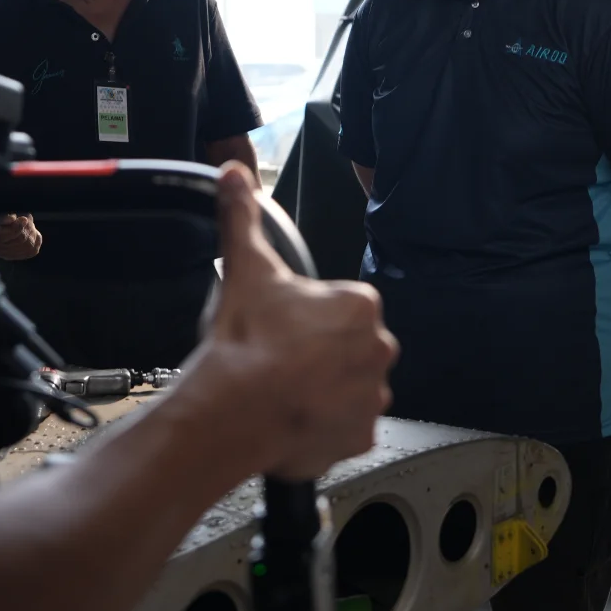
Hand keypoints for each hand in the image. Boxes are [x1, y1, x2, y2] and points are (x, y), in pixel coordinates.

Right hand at [173, 163, 396, 479]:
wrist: (234, 410)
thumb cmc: (246, 342)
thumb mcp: (245, 268)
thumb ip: (242, 216)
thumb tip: (234, 175)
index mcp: (360, 307)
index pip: (344, 306)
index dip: (310, 316)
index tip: (284, 326)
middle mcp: (377, 350)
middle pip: (350, 346)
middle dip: (322, 352)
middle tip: (282, 358)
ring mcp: (371, 396)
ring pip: (350, 386)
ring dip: (326, 388)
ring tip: (285, 389)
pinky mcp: (359, 436)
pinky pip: (346, 427)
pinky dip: (325, 425)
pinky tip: (294, 417)